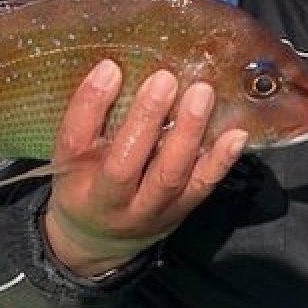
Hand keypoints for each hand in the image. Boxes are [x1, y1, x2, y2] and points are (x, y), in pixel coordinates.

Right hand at [42, 58, 248, 277]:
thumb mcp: (71, 154)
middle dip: (146, 119)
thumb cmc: (86, 180)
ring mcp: (150, 209)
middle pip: (125, 164)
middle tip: (165, 79)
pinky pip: (202, 186)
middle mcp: (110, 200)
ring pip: (169, 176)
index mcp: (74, 178)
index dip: (91, 103)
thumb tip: (115, 66)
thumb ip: (89, 117)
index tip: (110, 68)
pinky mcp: (181, 210)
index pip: (75, 139)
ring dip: (188, 133)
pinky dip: (221, 160)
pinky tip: (236, 134)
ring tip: (201, 94)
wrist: (99, 241)